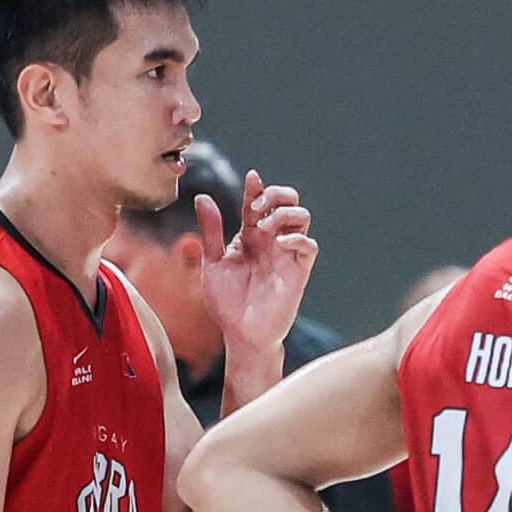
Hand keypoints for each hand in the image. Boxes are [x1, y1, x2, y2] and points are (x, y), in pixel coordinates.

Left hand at [197, 170, 318, 357]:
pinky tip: (279, 243)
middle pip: (288, 201)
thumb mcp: (212, 262)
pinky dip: (297, 237)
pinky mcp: (299, 272)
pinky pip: (309, 245)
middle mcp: (271, 241)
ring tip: (263, 229)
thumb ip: (211, 231)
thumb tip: (202, 197)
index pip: (258, 203)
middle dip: (276, 195)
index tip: (251, 178)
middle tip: (256, 208)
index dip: (257, 188)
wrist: (241, 334)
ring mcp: (287, 254)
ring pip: (302, 217)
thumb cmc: (227, 303)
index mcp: (251, 237)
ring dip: (284, 214)